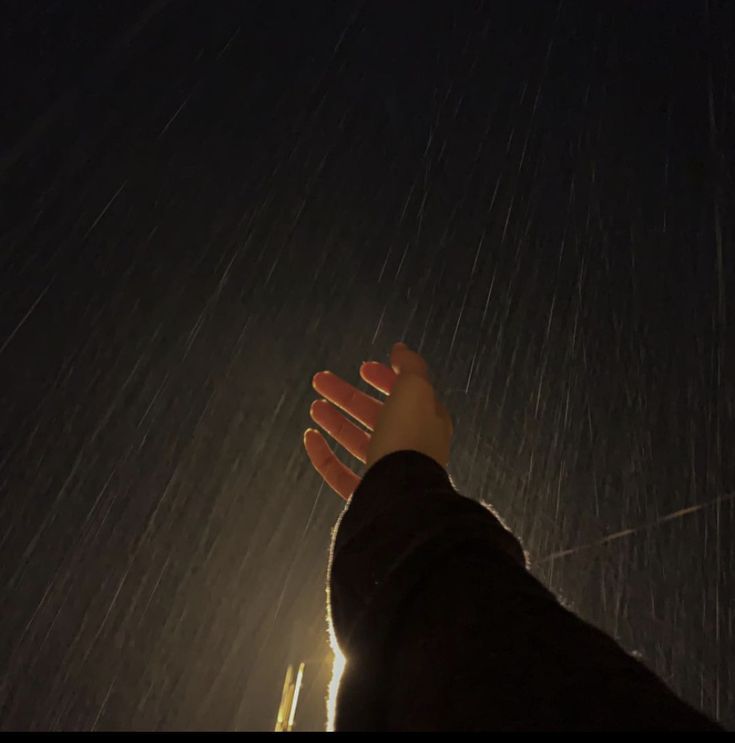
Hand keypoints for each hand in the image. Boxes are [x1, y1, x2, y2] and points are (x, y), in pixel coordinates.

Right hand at [304, 342, 453, 499]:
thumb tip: (400, 349)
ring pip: (358, 443)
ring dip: (336, 421)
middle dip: (348, 396)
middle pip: (375, 415)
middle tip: (320, 381)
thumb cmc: (409, 438)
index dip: (386, 378)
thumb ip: (410, 366)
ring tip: (315, 407)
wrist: (402, 496)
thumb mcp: (416, 390)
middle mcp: (410, 447)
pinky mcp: (366, 496)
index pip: (407, 394)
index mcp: (427, 422)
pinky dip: (323, 455)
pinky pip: (340, 473)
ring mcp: (388, 472)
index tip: (363, 368)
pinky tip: (310, 438)